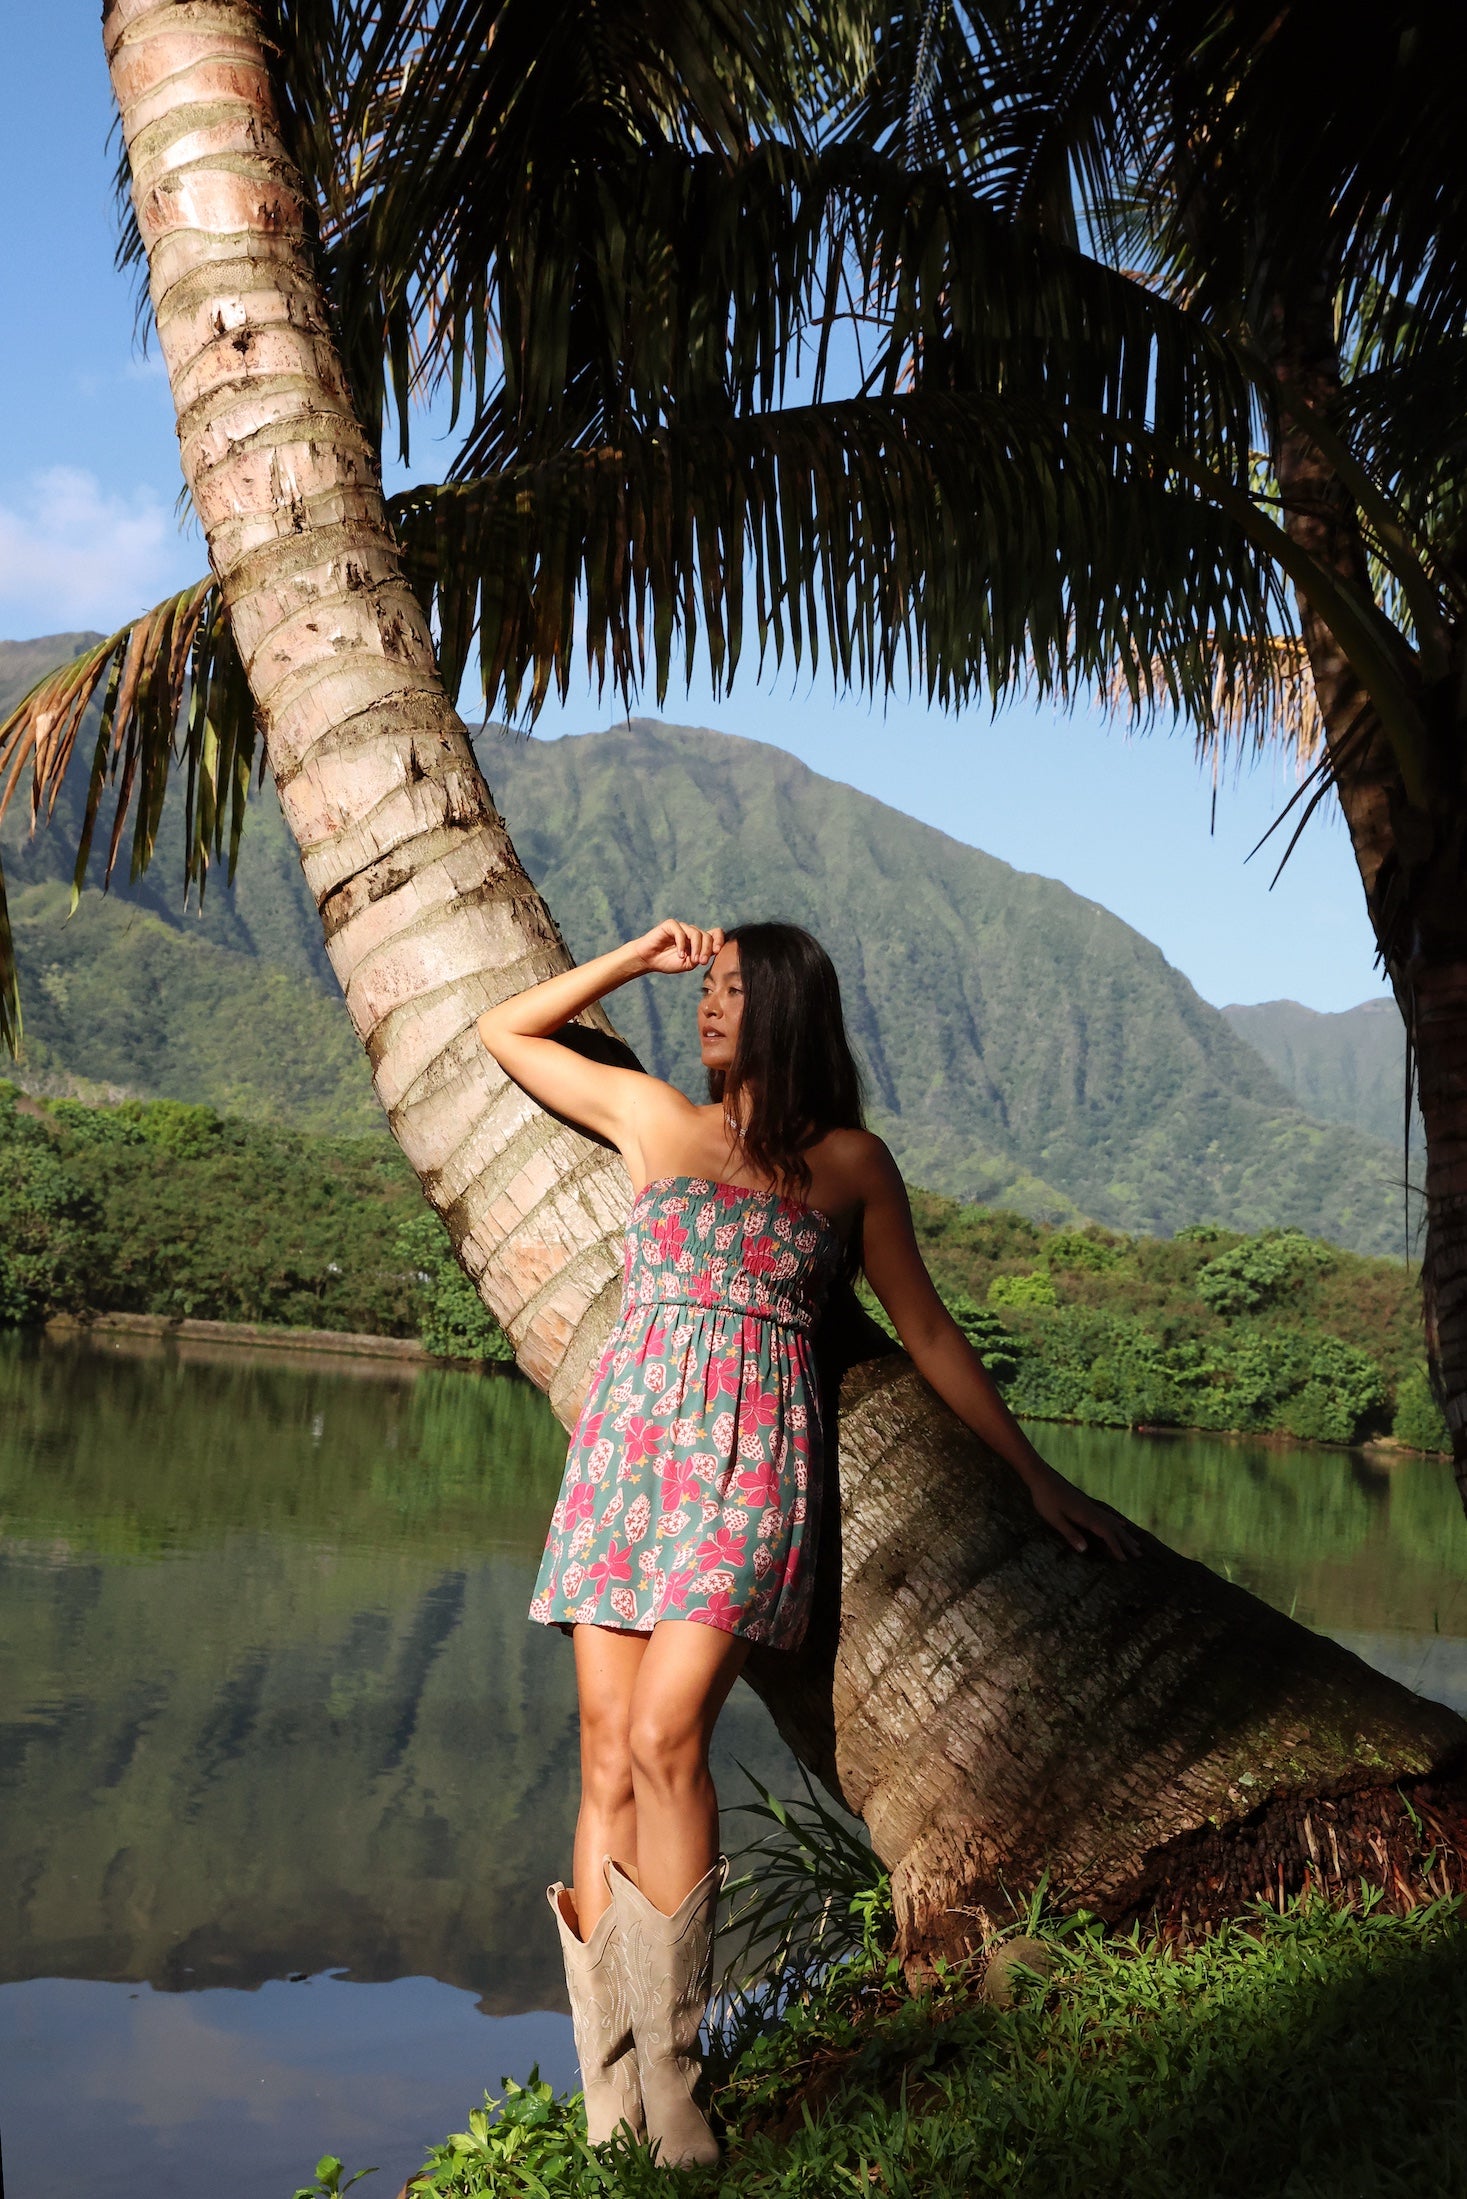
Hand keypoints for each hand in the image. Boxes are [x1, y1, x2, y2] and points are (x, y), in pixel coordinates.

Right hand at [630, 919, 725, 975]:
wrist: (648, 960)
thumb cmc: (667, 962)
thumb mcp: (688, 964)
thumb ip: (700, 957)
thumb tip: (713, 951)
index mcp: (698, 941)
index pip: (715, 933)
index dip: (719, 940)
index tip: (716, 952)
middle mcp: (691, 932)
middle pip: (707, 935)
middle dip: (707, 949)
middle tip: (702, 962)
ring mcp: (682, 927)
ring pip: (696, 933)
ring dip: (697, 948)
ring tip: (692, 959)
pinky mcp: (670, 925)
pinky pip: (680, 932)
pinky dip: (682, 944)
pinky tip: (680, 955)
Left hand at [1027, 1465, 1141, 1561]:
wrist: (1042, 1477)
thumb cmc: (1045, 1499)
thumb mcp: (1054, 1519)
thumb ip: (1069, 1533)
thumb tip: (1085, 1550)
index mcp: (1086, 1516)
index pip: (1106, 1534)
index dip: (1116, 1548)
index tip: (1125, 1560)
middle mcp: (1092, 1511)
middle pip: (1114, 1529)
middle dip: (1126, 1542)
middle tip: (1140, 1554)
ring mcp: (1091, 1507)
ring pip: (1113, 1522)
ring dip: (1124, 1534)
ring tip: (1136, 1543)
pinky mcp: (1087, 1504)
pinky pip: (1107, 1516)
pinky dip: (1116, 1522)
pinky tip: (1121, 1524)